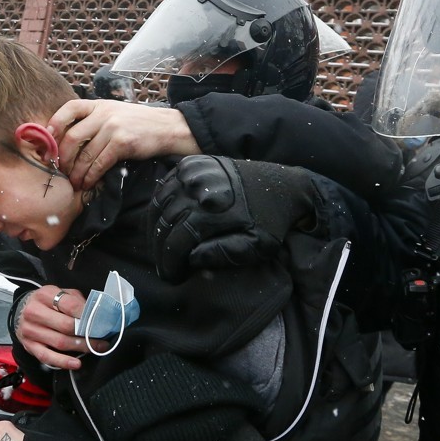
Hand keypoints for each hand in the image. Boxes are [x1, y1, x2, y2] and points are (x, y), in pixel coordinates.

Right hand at [13, 285, 97, 369]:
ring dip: (81, 347)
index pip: (70, 305)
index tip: (100, 321)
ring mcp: (30, 330)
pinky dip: (63, 361)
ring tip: (96, 348)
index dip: (87, 314)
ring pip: (60, 342)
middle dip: (87, 334)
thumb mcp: (63, 293)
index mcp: (45, 295)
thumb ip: (77, 301)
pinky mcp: (29, 345)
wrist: (22, 310)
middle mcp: (34, 312)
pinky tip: (76, 363)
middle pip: (66, 326)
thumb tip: (96, 315)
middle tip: (102, 338)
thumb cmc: (49, 302)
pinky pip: (47, 356)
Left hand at [47, 99, 200, 190]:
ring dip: (77, 172)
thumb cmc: (140, 124)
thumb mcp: (115, 113)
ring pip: (85, 153)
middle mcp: (103, 113)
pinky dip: (91, 175)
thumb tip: (69, 139)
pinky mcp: (122, 143)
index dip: (53, 125)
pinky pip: (100, 163)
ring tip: (75, 182)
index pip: (68, 109)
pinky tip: (89, 182)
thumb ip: (94, 120)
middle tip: (60, 170)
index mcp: (98, 104)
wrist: (168, 128)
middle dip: (63, 157)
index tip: (49, 143)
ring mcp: (113, 127)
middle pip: (72, 136)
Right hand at [149, 155, 316, 281]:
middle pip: (165, 224)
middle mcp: (199, 188)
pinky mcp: (193, 163)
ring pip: (160, 204)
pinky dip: (160, 205)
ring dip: (155, 229)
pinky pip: (166, 186)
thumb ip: (224, 254)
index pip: (177, 242)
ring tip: (161, 248)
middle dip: (160, 251)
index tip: (171, 277)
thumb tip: (190, 259)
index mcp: (214, 211)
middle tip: (164, 268)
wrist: (284, 187)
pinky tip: (165, 222)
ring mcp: (194, 172)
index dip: (170, 264)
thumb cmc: (270, 221)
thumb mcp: (256, 246)